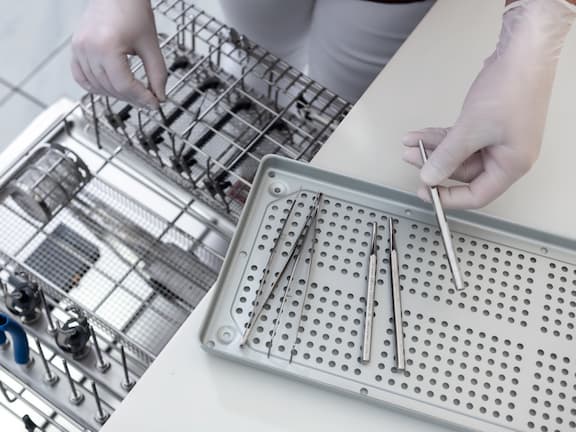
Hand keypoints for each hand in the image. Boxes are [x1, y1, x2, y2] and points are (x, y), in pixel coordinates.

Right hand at [71, 0, 166, 107]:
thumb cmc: (131, 9)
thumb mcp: (150, 44)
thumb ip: (157, 73)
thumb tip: (159, 96)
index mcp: (107, 46)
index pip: (125, 85)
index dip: (141, 98)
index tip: (154, 104)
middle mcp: (89, 48)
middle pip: (111, 88)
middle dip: (132, 98)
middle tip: (148, 101)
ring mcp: (79, 49)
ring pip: (97, 87)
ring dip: (116, 95)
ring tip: (133, 94)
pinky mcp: (76, 48)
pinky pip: (81, 78)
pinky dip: (96, 87)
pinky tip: (111, 89)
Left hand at [403, 0, 575, 208]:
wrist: (522, 53)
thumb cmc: (512, 88)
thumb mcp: (472, 130)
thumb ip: (448, 157)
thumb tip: (430, 177)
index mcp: (512, 165)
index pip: (478, 195)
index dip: (450, 198)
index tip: (428, 194)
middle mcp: (506, 156)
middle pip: (463, 172)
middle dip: (434, 165)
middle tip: (411, 158)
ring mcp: (496, 140)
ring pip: (458, 153)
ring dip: (433, 148)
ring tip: (410, 143)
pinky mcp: (488, 125)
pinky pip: (460, 138)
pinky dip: (441, 137)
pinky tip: (421, 134)